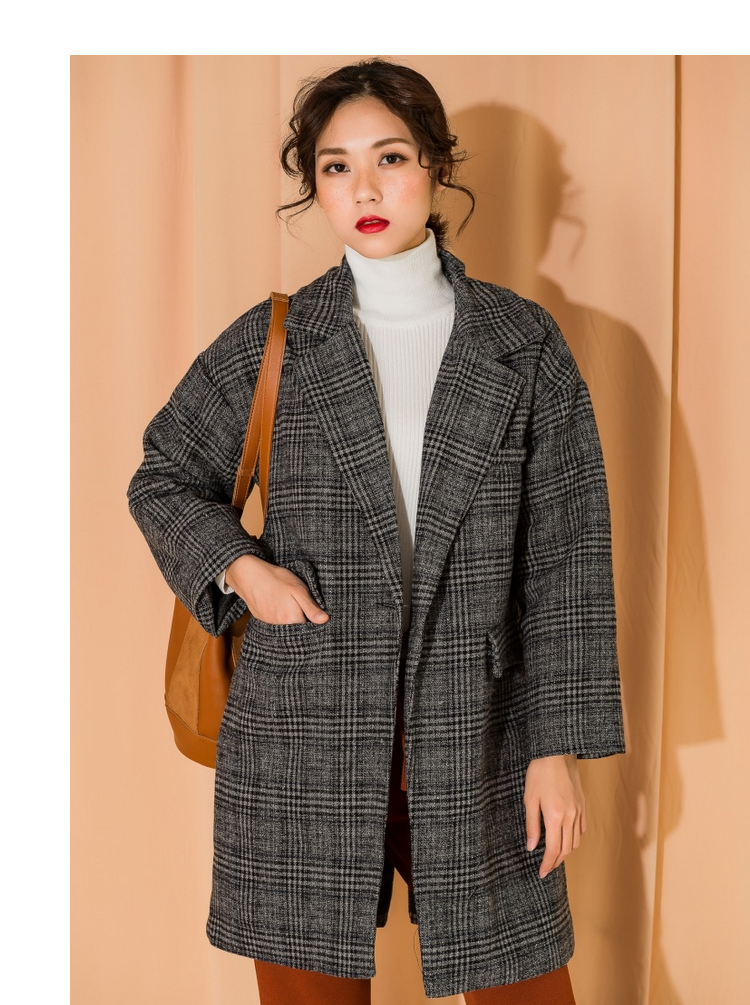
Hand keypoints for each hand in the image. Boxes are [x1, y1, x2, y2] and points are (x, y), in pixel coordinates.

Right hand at [225, 554, 329, 624]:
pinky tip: (277, 603)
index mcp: (293, 619)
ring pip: (285, 624)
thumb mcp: (299, 590)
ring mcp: (269, 623)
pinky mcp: (261, 618)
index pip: (308, 626)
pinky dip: (278, 614)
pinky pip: (274, 621)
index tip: (311, 609)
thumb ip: (311, 608)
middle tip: (297, 602)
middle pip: (296, 627)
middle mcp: (280, 626)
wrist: (249, 575)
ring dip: (288, 616)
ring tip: (287, 602)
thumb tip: (325, 620)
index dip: (312, 618)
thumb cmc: (277, 579)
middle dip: (300, 618)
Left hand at [524, 753, 585, 878]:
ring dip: (565, 851)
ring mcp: (578, 811)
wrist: (557, 754)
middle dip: (556, 861)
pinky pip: (581, 829)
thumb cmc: (540, 774)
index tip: (542, 873)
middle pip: (565, 849)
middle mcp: (570, 817)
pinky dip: (574, 838)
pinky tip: (565, 838)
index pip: (553, 849)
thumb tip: (531, 847)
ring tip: (554, 854)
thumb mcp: (529, 799)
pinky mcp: (582, 805)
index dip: (548, 864)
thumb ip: (532, 825)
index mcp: (555, 817)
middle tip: (546, 868)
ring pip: (575, 841)